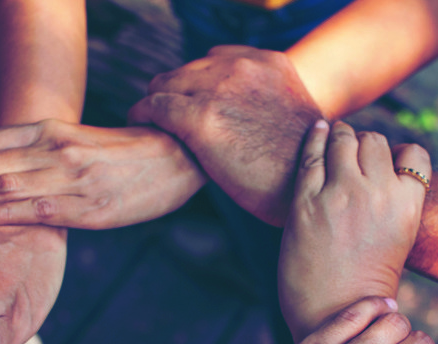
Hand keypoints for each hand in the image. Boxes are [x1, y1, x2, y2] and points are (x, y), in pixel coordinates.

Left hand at [0, 121, 206, 228]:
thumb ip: (44, 149)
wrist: (177, 157)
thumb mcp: (79, 139)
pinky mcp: (89, 207)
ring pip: (1, 188)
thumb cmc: (127, 154)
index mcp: (51, 130)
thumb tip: (8, 167)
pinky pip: (33, 211)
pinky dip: (1, 219)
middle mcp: (56, 149)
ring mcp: (72, 177)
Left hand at [129, 45, 322, 225]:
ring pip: (167, 83)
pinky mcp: (199, 118)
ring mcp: (219, 90)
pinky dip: (142, 112)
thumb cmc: (300, 167)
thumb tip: (256, 118)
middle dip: (175, 89)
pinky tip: (137, 122)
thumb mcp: (294, 118)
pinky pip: (156, 106)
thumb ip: (269, 105)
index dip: (200, 80)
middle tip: (163, 111)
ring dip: (155, 99)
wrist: (300, 189)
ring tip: (146, 115)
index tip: (192, 97)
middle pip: (189, 69)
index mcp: (267, 63)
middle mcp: (242, 68)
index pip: (217, 59)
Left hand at [280, 121, 431, 339]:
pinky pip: (312, 154)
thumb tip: (382, 171)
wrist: (333, 313)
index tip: (387, 164)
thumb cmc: (366, 284)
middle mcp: (377, 194)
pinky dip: (316, 137)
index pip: (414, 155)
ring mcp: (340, 194)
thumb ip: (394, 204)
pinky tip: (317, 131)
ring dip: (341, 137)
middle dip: (365, 145)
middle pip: (376, 142)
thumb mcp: (398, 239)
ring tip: (335, 137)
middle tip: (354, 153)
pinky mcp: (306, 200)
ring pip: (345, 140)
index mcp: (407, 206)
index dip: (400, 155)